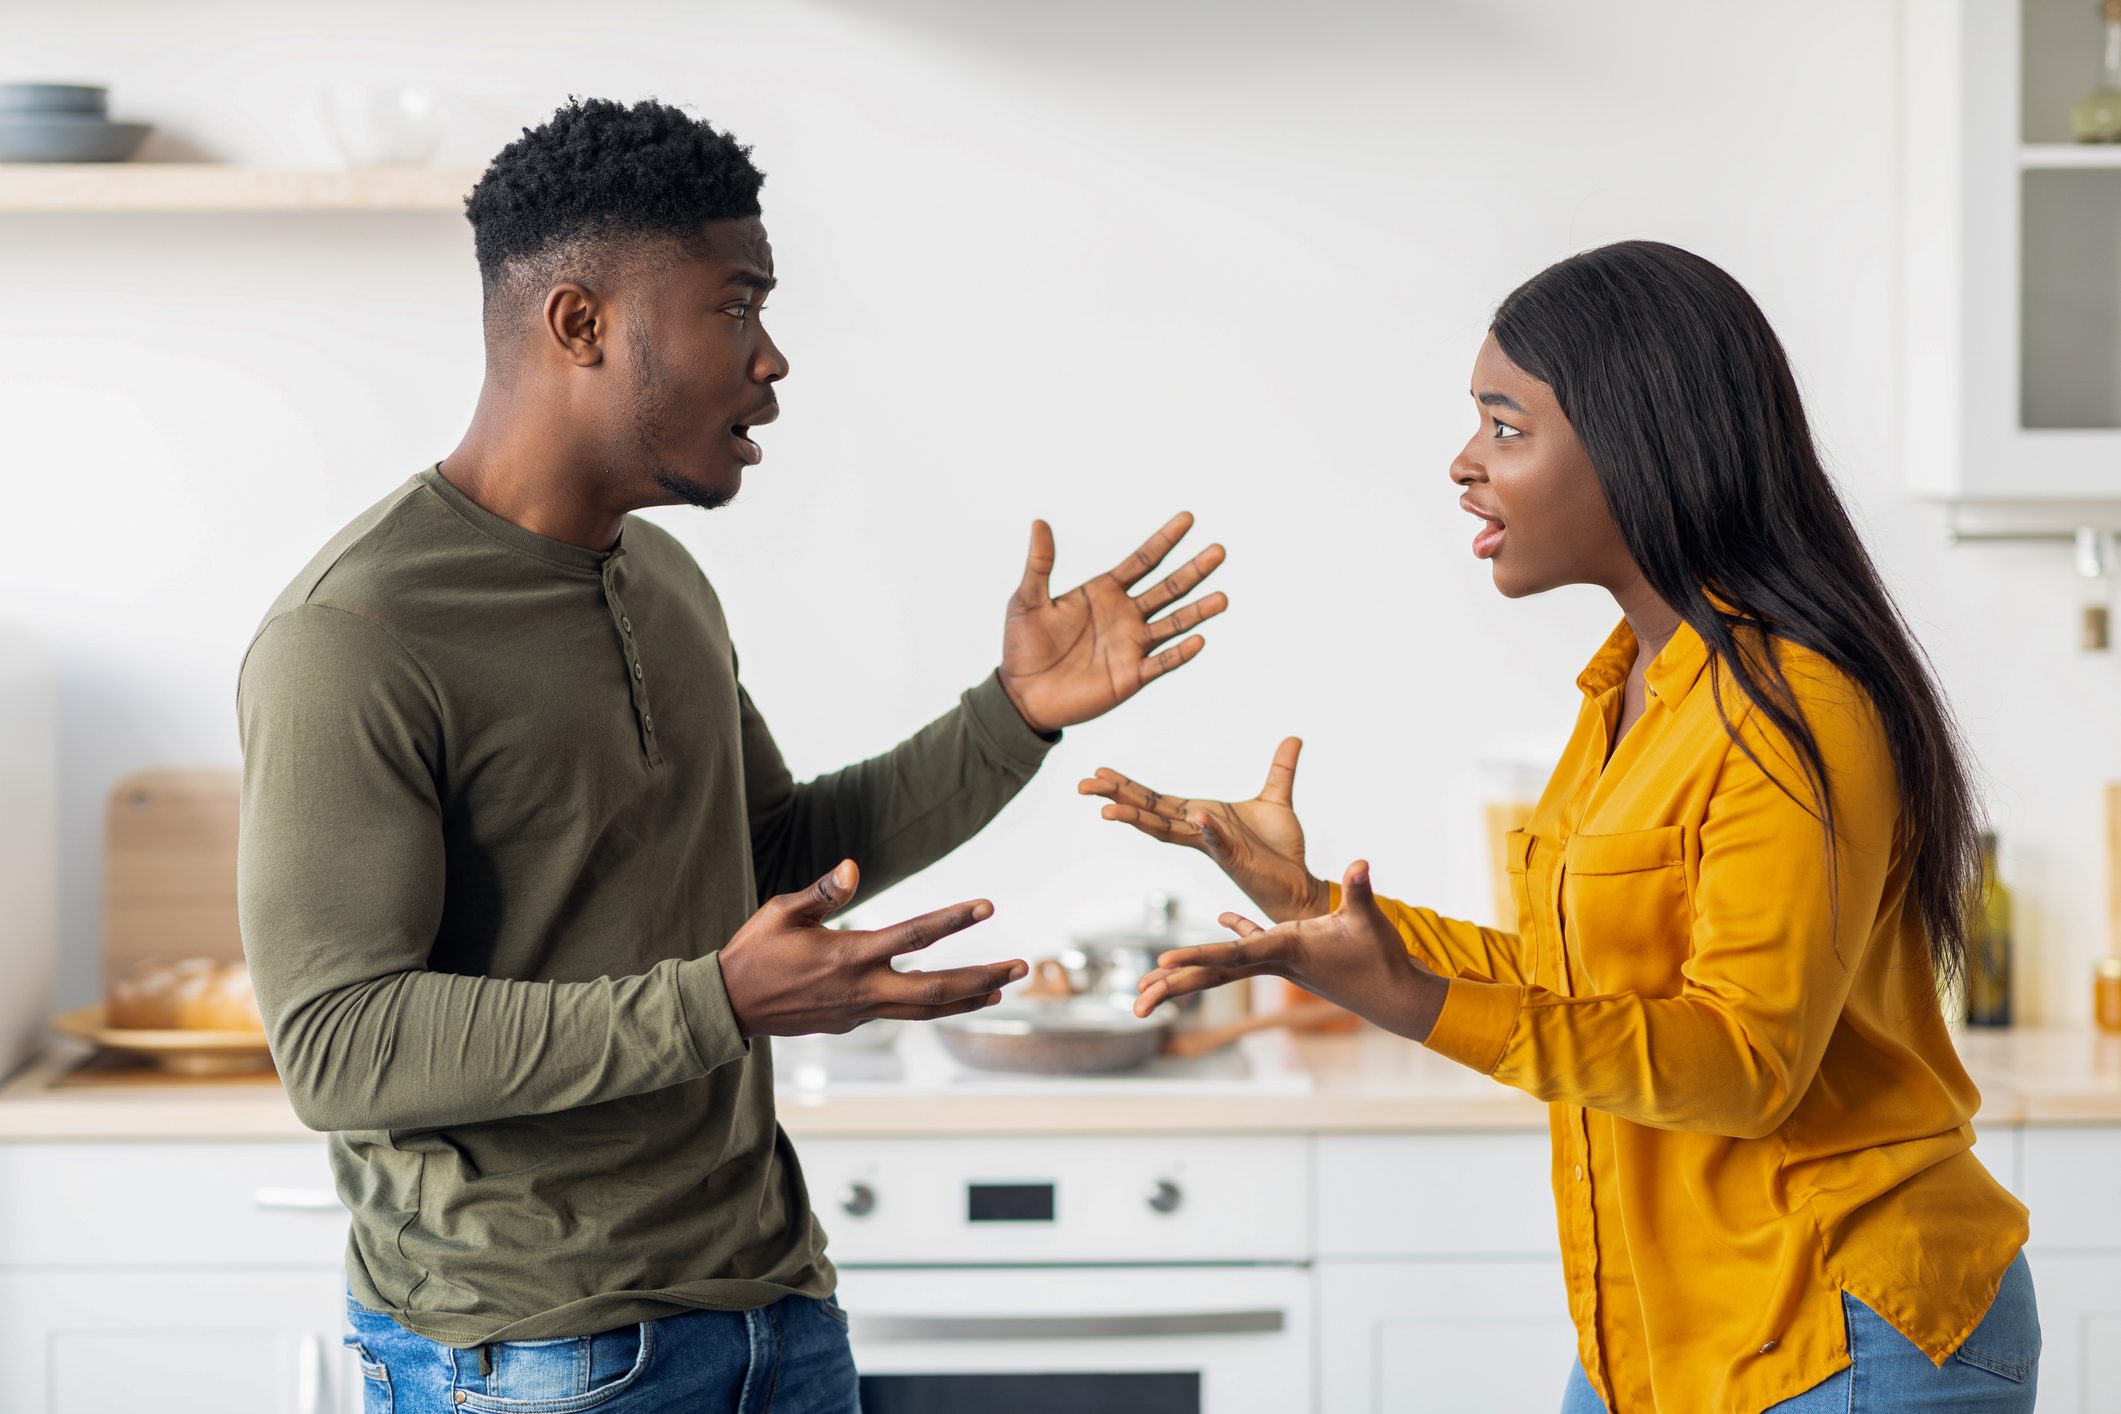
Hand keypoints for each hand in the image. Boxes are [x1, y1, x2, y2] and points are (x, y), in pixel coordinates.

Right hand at [718, 860, 1026, 1037]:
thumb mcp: (781, 912)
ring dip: (967, 998)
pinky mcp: (852, 1023)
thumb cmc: (753, 952)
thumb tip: (853, 868)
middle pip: (938, 988)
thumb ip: (822, 892)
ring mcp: (860, 1012)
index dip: (953, 920)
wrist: (727, 1007)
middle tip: (1022, 967)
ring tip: (1000, 990)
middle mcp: (861, 989)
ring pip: (926, 1010)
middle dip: (983, 977)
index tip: (987, 906)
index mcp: (847, 956)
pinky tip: (951, 998)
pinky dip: (933, 1008)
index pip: (913, 936)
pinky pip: (903, 1015)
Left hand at [998, 512, 1228, 733]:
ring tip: (1222, 598)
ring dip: (1198, 611)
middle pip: (1168, 588)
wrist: (1022, 695)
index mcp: (1104, 592)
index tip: (1188, 518)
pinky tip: (1199, 639)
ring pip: (1174, 623)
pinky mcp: (1132, 676)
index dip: (1165, 539)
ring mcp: (1132, 645)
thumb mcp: (1028, 599)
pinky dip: (1180, 653)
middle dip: (1193, 570)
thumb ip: (1040, 563)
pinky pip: (1162, 662)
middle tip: (1219, 550)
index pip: (1143, 560)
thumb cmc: (1023, 646)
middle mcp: (1125, 615)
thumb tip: (1039, 522)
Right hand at [1079, 737, 1328, 924]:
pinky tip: (1195, 816)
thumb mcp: (1277, 798)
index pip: (1158, 799)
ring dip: (1139, 819)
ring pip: (1168, 831)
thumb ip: (1280, 769)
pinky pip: (1217, 841)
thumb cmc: (1280, 849)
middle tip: (1085, 785)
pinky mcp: (1235, 859)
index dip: (1129, 786)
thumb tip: (1292, 738)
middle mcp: (1199, 832)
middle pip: (1150, 811)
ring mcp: (1213, 846)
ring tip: (1109, 810)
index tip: (1102, 771)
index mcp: (1202, 816)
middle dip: (1117, 797)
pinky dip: (1206, 829)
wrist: (1298, 884)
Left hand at [1133, 860, 1447, 1042]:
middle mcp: (1273, 960)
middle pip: (1214, 974)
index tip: (1164, 960)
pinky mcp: (1288, 956)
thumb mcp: (1369, 920)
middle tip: (1135, 1004)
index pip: (1234, 954)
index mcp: (1285, 949)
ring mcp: (1278, 961)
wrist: (1395, 995)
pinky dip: (1233, 935)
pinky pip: (1251, 945)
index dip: (1199, 955)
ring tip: (1148, 985)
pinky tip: (1221, 921)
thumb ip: (1360, 891)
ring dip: (1186, 974)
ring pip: (1222, 966)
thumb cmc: (1382, 959)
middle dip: (1175, 988)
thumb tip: (1361, 862)